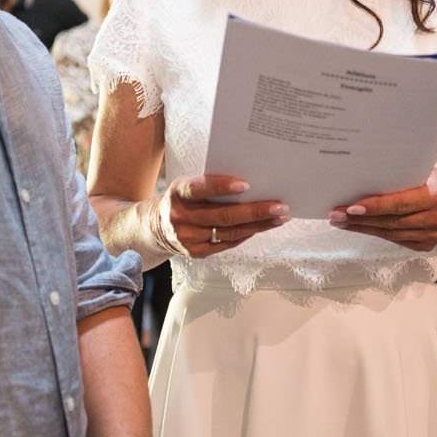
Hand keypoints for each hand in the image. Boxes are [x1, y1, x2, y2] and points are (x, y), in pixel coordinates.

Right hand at [160, 174, 287, 257]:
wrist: (157, 226)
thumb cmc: (183, 199)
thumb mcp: (187, 185)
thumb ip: (210, 183)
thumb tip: (250, 184)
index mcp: (178, 193)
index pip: (199, 188)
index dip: (221, 187)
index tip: (246, 185)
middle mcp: (181, 217)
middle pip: (223, 215)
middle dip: (255, 211)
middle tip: (280, 206)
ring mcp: (188, 238)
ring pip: (230, 232)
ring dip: (258, 225)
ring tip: (280, 217)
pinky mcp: (196, 252)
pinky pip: (227, 244)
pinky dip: (246, 235)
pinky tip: (262, 227)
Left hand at [328, 172, 436, 251]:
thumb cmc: (432, 181)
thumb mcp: (422, 172)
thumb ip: (399, 177)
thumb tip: (360, 178)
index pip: (400, 203)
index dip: (374, 207)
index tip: (351, 207)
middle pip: (391, 222)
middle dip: (360, 219)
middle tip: (336, 215)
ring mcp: (433, 235)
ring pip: (390, 234)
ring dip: (362, 228)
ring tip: (341, 221)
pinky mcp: (426, 245)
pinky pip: (395, 240)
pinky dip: (374, 233)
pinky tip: (358, 227)